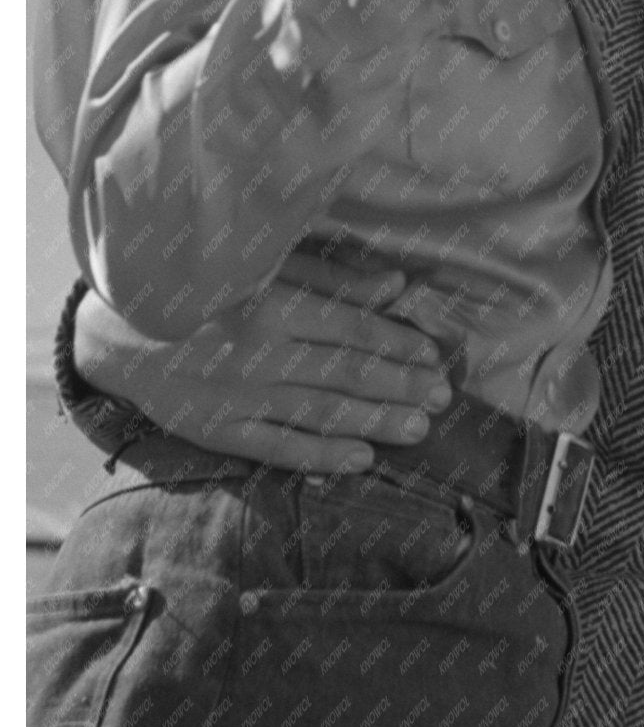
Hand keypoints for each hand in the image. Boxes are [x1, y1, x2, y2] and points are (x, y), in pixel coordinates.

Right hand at [74, 258, 448, 474]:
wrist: (118, 332)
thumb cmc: (202, 288)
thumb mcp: (265, 267)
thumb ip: (332, 278)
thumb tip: (396, 288)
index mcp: (273, 304)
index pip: (352, 329)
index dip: (398, 344)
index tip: (434, 356)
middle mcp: (260, 354)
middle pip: (345, 374)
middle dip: (400, 386)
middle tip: (442, 398)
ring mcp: (239, 397)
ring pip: (321, 413)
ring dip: (376, 422)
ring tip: (419, 429)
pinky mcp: (219, 431)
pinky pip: (279, 447)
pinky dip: (322, 455)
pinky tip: (362, 459)